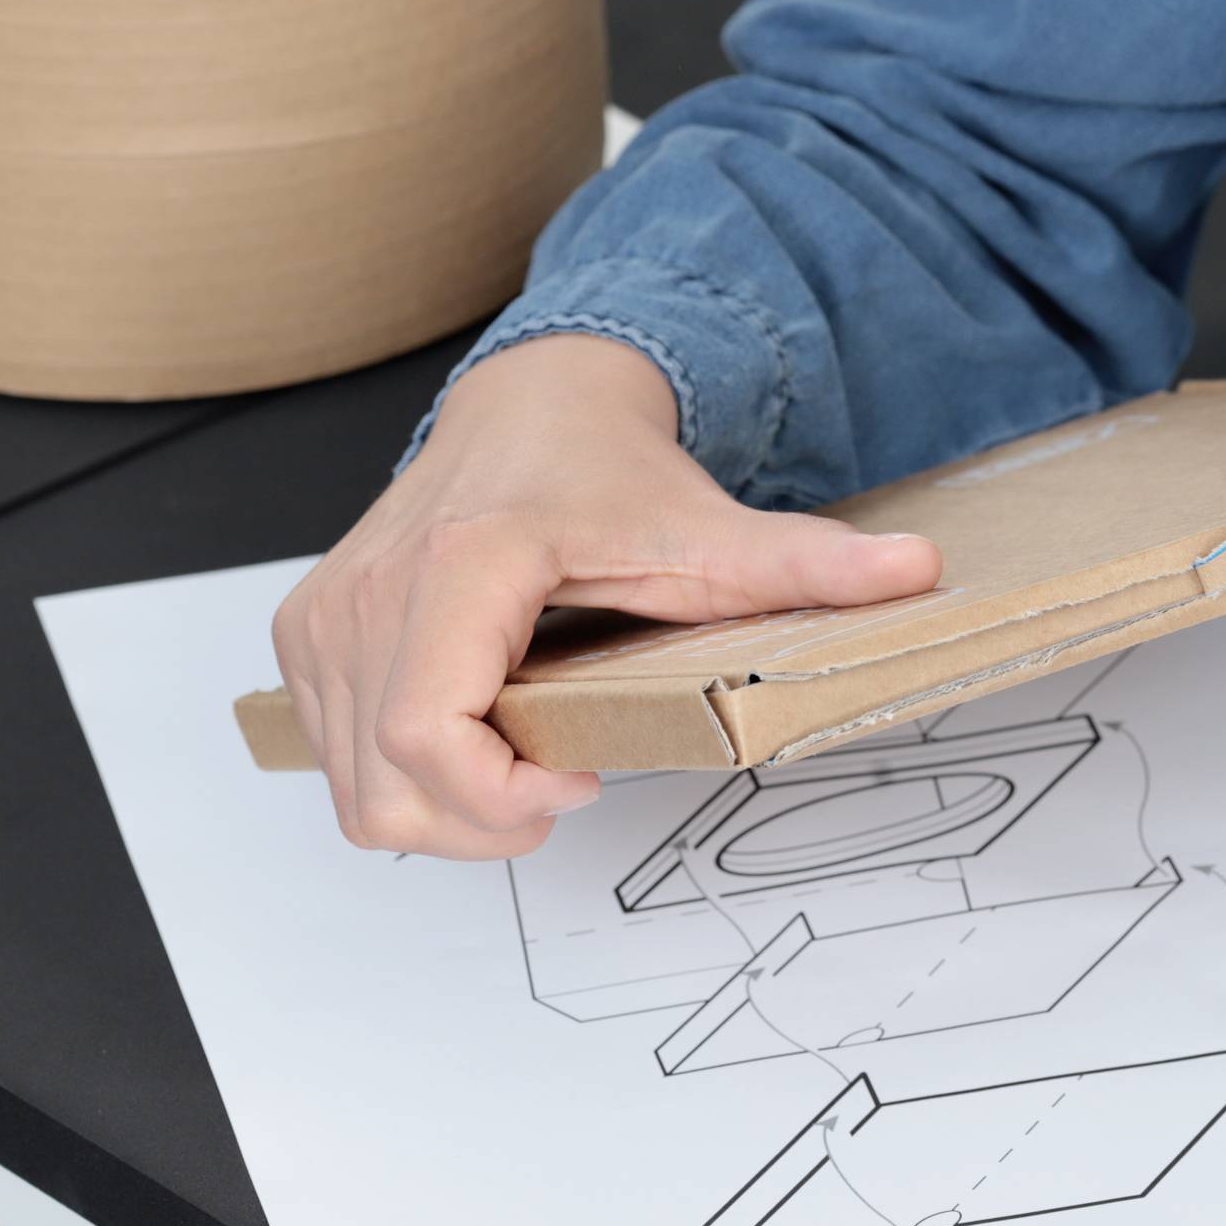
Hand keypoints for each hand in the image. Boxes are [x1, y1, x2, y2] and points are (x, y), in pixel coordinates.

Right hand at [272, 335, 940, 857]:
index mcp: (459, 565)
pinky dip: (408, 777)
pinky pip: (336, 758)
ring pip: (354, 789)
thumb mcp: (710, 525)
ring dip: (446, 808)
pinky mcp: (310, 636)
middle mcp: (367, 595)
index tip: (578, 780)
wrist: (536, 404)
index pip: (430, 739)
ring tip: (528, 754)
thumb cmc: (603, 467)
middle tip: (566, 779)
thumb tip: (916, 573)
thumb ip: (808, 562)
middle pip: (388, 788)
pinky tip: (482, 732)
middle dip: (485, 822)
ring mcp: (325, 619)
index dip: (501, 799)